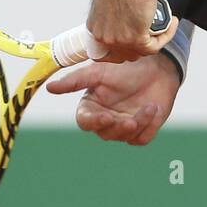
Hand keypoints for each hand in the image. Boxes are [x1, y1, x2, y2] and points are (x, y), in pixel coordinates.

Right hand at [45, 54, 180, 144]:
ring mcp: (124, 127)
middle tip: (131, 120)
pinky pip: (142, 138)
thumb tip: (49, 88)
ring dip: (138, 124)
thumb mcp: (99, 71)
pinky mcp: (142, 131)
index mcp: (92, 106)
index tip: (106, 116)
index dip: (94, 122)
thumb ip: (75, 81)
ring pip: (125, 137)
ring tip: (150, 106)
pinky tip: (155, 109)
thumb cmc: (125, 68)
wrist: (158, 68)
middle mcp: (105, 119)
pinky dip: (149, 126)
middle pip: (106, 134)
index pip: (85, 122)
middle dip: (119, 127)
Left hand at [85, 0, 178, 62]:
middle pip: (125, 55)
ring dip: (156, 40)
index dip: (122, 49)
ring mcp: (119, 40)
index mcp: (94, 27)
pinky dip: (166, 35)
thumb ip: (112, 13)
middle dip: (140, 47)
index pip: (105, 53)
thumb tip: (125, 18)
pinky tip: (172, 22)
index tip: (134, 43)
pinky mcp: (136, 39)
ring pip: (142, 52)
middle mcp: (104, 37)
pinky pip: (155, 46)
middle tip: (153, 34)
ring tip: (165, 24)